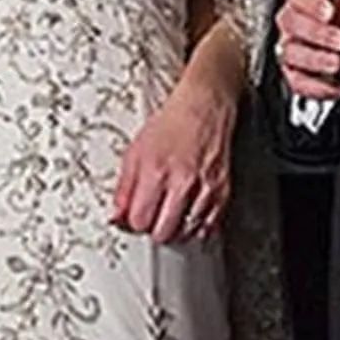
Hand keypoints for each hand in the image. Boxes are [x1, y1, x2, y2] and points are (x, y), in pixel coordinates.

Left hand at [112, 72, 232, 242]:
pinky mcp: (222, 191)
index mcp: (156, 170)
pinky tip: (188, 215)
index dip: (134, 222)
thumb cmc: (171, 124)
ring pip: (186, 233)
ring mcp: (205, 188)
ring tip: (169, 215)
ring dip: (175, 230)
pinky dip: (196, 227)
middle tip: (153, 217)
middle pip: (163, 232)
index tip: (136, 215)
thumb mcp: (136, 150)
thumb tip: (116, 216)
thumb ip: (124, 187)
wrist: (205, 106)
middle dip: (153, 229)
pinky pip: (208, 227)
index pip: (139, 220)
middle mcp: (182, 182)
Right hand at [275, 0, 339, 101]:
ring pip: (291, 52)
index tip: (329, 9)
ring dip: (315, 58)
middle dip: (316, 32)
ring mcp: (292, 47)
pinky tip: (338, 85)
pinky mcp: (296, 73)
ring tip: (337, 63)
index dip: (310, 0)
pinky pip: (298, 81)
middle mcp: (295, 21)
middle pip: (291, 21)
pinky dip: (317, 86)